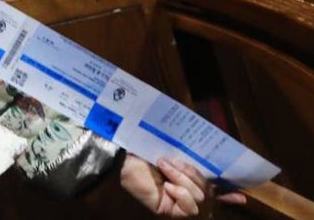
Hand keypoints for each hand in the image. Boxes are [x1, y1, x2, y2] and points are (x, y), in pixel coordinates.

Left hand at [120, 155, 245, 216]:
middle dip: (191, 174)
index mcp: (187, 178)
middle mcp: (186, 193)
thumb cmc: (143, 153)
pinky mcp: (172, 212)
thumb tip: (207, 155)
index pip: (214, 190)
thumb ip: (188, 157)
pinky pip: (189, 208)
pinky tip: (168, 187)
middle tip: (171, 161)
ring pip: (200, 198)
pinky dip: (180, 194)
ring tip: (165, 168)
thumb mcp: (170, 153)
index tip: (243, 198)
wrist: (122, 160)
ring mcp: (180, 204)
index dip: (228, 195)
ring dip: (182, 180)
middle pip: (208, 191)